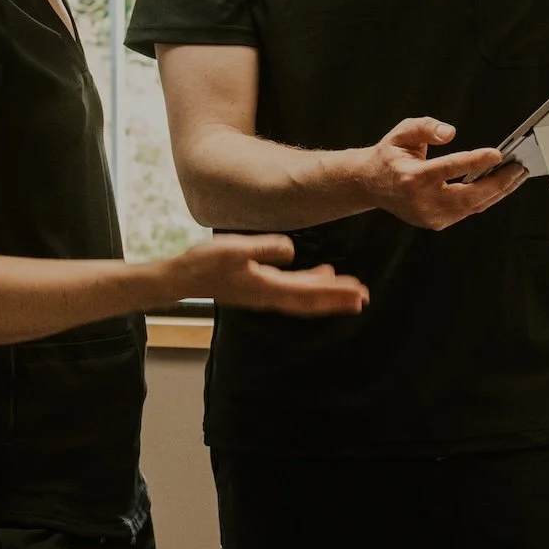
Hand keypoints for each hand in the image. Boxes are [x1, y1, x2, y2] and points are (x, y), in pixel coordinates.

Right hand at [171, 236, 368, 316]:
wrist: (183, 278)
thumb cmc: (205, 263)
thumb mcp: (234, 249)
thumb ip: (264, 249)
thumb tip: (291, 250)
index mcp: (267, 288)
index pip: (309, 293)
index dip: (335, 294)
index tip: (358, 293)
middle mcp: (270, 295)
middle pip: (311, 300)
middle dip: (338, 298)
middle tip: (365, 297)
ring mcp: (265, 293)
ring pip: (304, 296)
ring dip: (328, 293)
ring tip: (352, 291)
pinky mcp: (260, 287)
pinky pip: (294, 290)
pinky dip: (312, 285)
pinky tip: (321, 274)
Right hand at [358, 117, 528, 232]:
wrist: (370, 185)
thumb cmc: (389, 157)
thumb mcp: (402, 132)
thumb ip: (426, 128)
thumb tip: (450, 133)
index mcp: (412, 178)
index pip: (450, 169)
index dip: (476, 161)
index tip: (497, 153)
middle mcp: (422, 201)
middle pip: (469, 196)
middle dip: (498, 182)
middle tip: (518, 167)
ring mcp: (429, 216)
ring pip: (472, 207)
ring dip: (497, 191)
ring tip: (515, 176)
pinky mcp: (436, 222)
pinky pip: (467, 211)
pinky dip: (485, 198)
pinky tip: (498, 184)